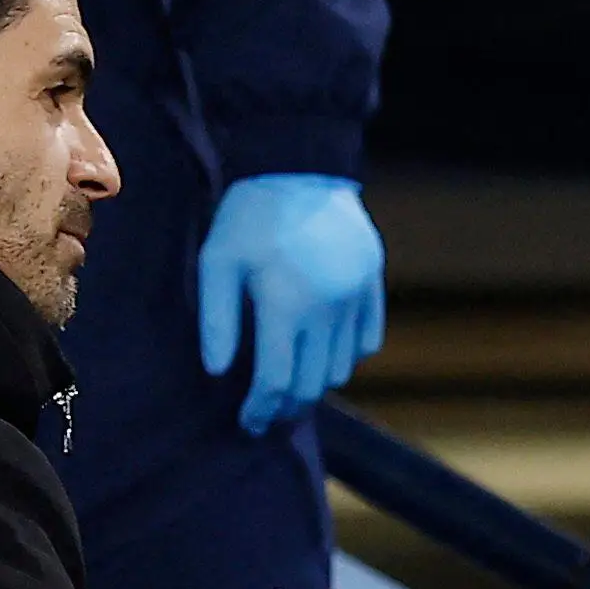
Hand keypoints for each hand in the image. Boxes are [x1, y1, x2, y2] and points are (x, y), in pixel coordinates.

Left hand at [196, 174, 386, 433]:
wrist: (300, 166)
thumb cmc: (249, 215)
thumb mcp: (217, 262)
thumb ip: (217, 320)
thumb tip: (219, 373)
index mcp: (286, 304)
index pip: (276, 380)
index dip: (261, 409)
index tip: (248, 422)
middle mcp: (328, 308)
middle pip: (312, 384)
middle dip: (287, 408)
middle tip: (267, 415)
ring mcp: (356, 297)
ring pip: (341, 368)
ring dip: (315, 385)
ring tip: (291, 385)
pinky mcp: (372, 284)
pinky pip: (367, 341)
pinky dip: (346, 357)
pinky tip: (322, 354)